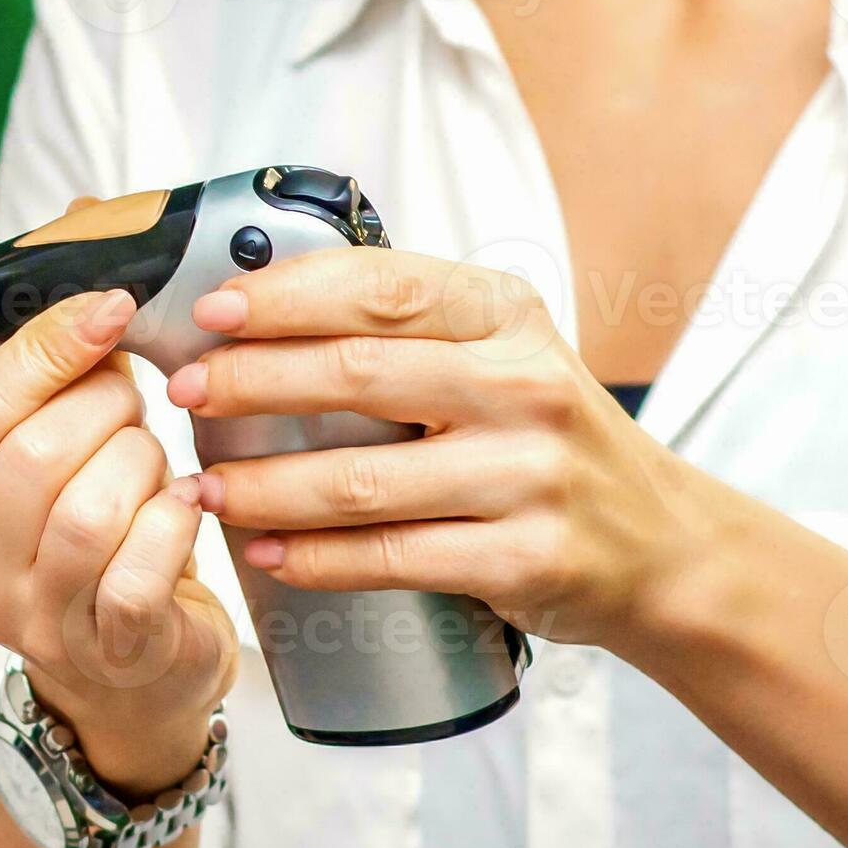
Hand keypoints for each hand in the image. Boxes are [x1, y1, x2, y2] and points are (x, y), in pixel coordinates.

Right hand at [0, 287, 239, 796]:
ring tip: (158, 465)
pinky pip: (138, 570)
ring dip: (142, 466)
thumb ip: (56, 376)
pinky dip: (172, 524)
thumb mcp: (58, 461)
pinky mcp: (107, 651)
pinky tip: (185, 509)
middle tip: (137, 409)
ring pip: (87, 511)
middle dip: (105, 409)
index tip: (112, 304)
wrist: (135, 679)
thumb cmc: (100, 545)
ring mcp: (33, 622)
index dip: (49, 346)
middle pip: (34, 455)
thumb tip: (88, 255)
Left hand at [163, 248, 739, 650]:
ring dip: (265, 484)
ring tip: (203, 485)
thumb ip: (410, 331)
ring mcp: (529, 476)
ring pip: (363, 479)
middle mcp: (527, 386)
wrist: (662, 548)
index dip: (287, 295)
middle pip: (360, 374)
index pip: (384, 287)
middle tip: (185, 394)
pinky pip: (394, 557)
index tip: (215, 310)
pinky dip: (317, 559)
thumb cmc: (550, 444)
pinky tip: (266, 552)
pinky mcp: (525, 560)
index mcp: (511, 319)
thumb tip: (260, 311)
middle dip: (253, 382)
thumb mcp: (506, 358)